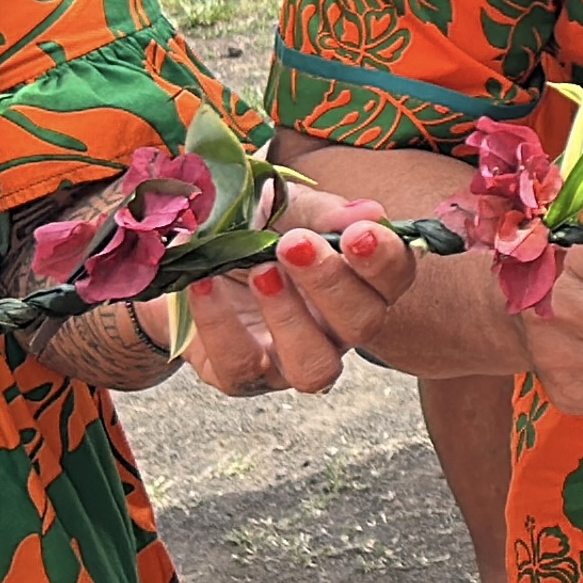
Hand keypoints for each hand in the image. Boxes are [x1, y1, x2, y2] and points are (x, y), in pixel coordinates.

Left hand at [181, 184, 421, 396]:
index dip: (384, 260)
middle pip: (362, 324)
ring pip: (315, 367)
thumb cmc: (250, 229)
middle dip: (331, 283)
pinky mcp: (240, 377)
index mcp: (357, 280)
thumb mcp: (285, 205)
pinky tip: (207, 284)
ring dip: (289, 319)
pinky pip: (241, 367)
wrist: (188, 256)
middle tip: (294, 243)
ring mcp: (290, 360)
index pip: (395, 278)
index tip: (358, 233)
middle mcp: (334, 328)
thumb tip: (367, 213)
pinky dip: (222, 324)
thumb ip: (324, 212)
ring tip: (259, 272)